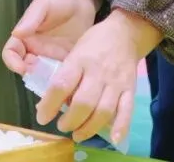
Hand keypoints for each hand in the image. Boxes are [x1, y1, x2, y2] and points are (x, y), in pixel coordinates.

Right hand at [2, 0, 99, 75]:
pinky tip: (70, 80)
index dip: (12, 62)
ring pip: (43, 76)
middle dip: (32, 76)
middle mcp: (35, 51)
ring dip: (47, 81)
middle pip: (26, 69)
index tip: (22, 68)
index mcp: (25, 37)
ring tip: (57, 81)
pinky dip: (63, 80)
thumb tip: (16, 33)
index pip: (11, 53)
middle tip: (43, 77)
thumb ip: (31, 18)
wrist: (83, 1)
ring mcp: (51, 58)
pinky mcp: (67, 62)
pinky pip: (62, 75)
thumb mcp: (43, 5)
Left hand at [38, 10, 160, 143]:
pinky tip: (114, 139)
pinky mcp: (130, 88)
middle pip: (83, 102)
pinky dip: (121, 126)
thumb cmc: (93, 43)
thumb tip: (47, 104)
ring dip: (89, 127)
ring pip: (103, 110)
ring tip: (78, 134)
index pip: (61, 85)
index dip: (49, 104)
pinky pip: (127, 110)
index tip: (42, 117)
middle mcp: (98, 71)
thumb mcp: (73, 52)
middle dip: (70, 120)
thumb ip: (64, 76)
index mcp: (79, 60)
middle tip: (62, 126)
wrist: (125, 33)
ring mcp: (116, 81)